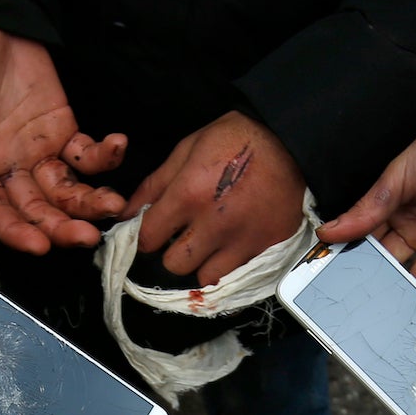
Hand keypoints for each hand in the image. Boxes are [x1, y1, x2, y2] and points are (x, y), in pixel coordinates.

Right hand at [0, 17, 127, 253]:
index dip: (14, 231)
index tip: (38, 245)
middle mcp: (6, 166)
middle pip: (35, 210)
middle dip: (60, 228)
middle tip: (86, 236)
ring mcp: (36, 151)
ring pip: (65, 191)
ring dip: (88, 203)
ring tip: (111, 205)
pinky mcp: (62, 130)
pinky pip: (86, 154)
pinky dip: (104, 158)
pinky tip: (116, 147)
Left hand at [123, 111, 306, 286]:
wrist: (291, 139)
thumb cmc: (234, 138)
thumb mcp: (187, 149)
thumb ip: (154, 185)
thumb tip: (125, 214)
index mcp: (189, 194)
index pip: (149, 238)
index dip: (148, 235)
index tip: (156, 230)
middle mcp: (214, 223)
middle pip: (174, 265)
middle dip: (172, 253)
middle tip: (183, 237)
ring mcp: (243, 239)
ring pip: (205, 276)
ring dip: (201, 263)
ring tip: (208, 243)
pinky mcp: (267, 246)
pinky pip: (236, 271)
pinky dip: (229, 262)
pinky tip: (231, 242)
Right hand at [316, 86, 415, 318]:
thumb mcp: (399, 177)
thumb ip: (366, 211)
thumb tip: (326, 233)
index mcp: (394, 211)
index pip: (364, 244)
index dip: (346, 264)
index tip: (326, 288)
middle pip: (389, 269)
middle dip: (373, 291)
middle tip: (353, 319)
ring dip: (408, 306)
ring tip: (388, 335)